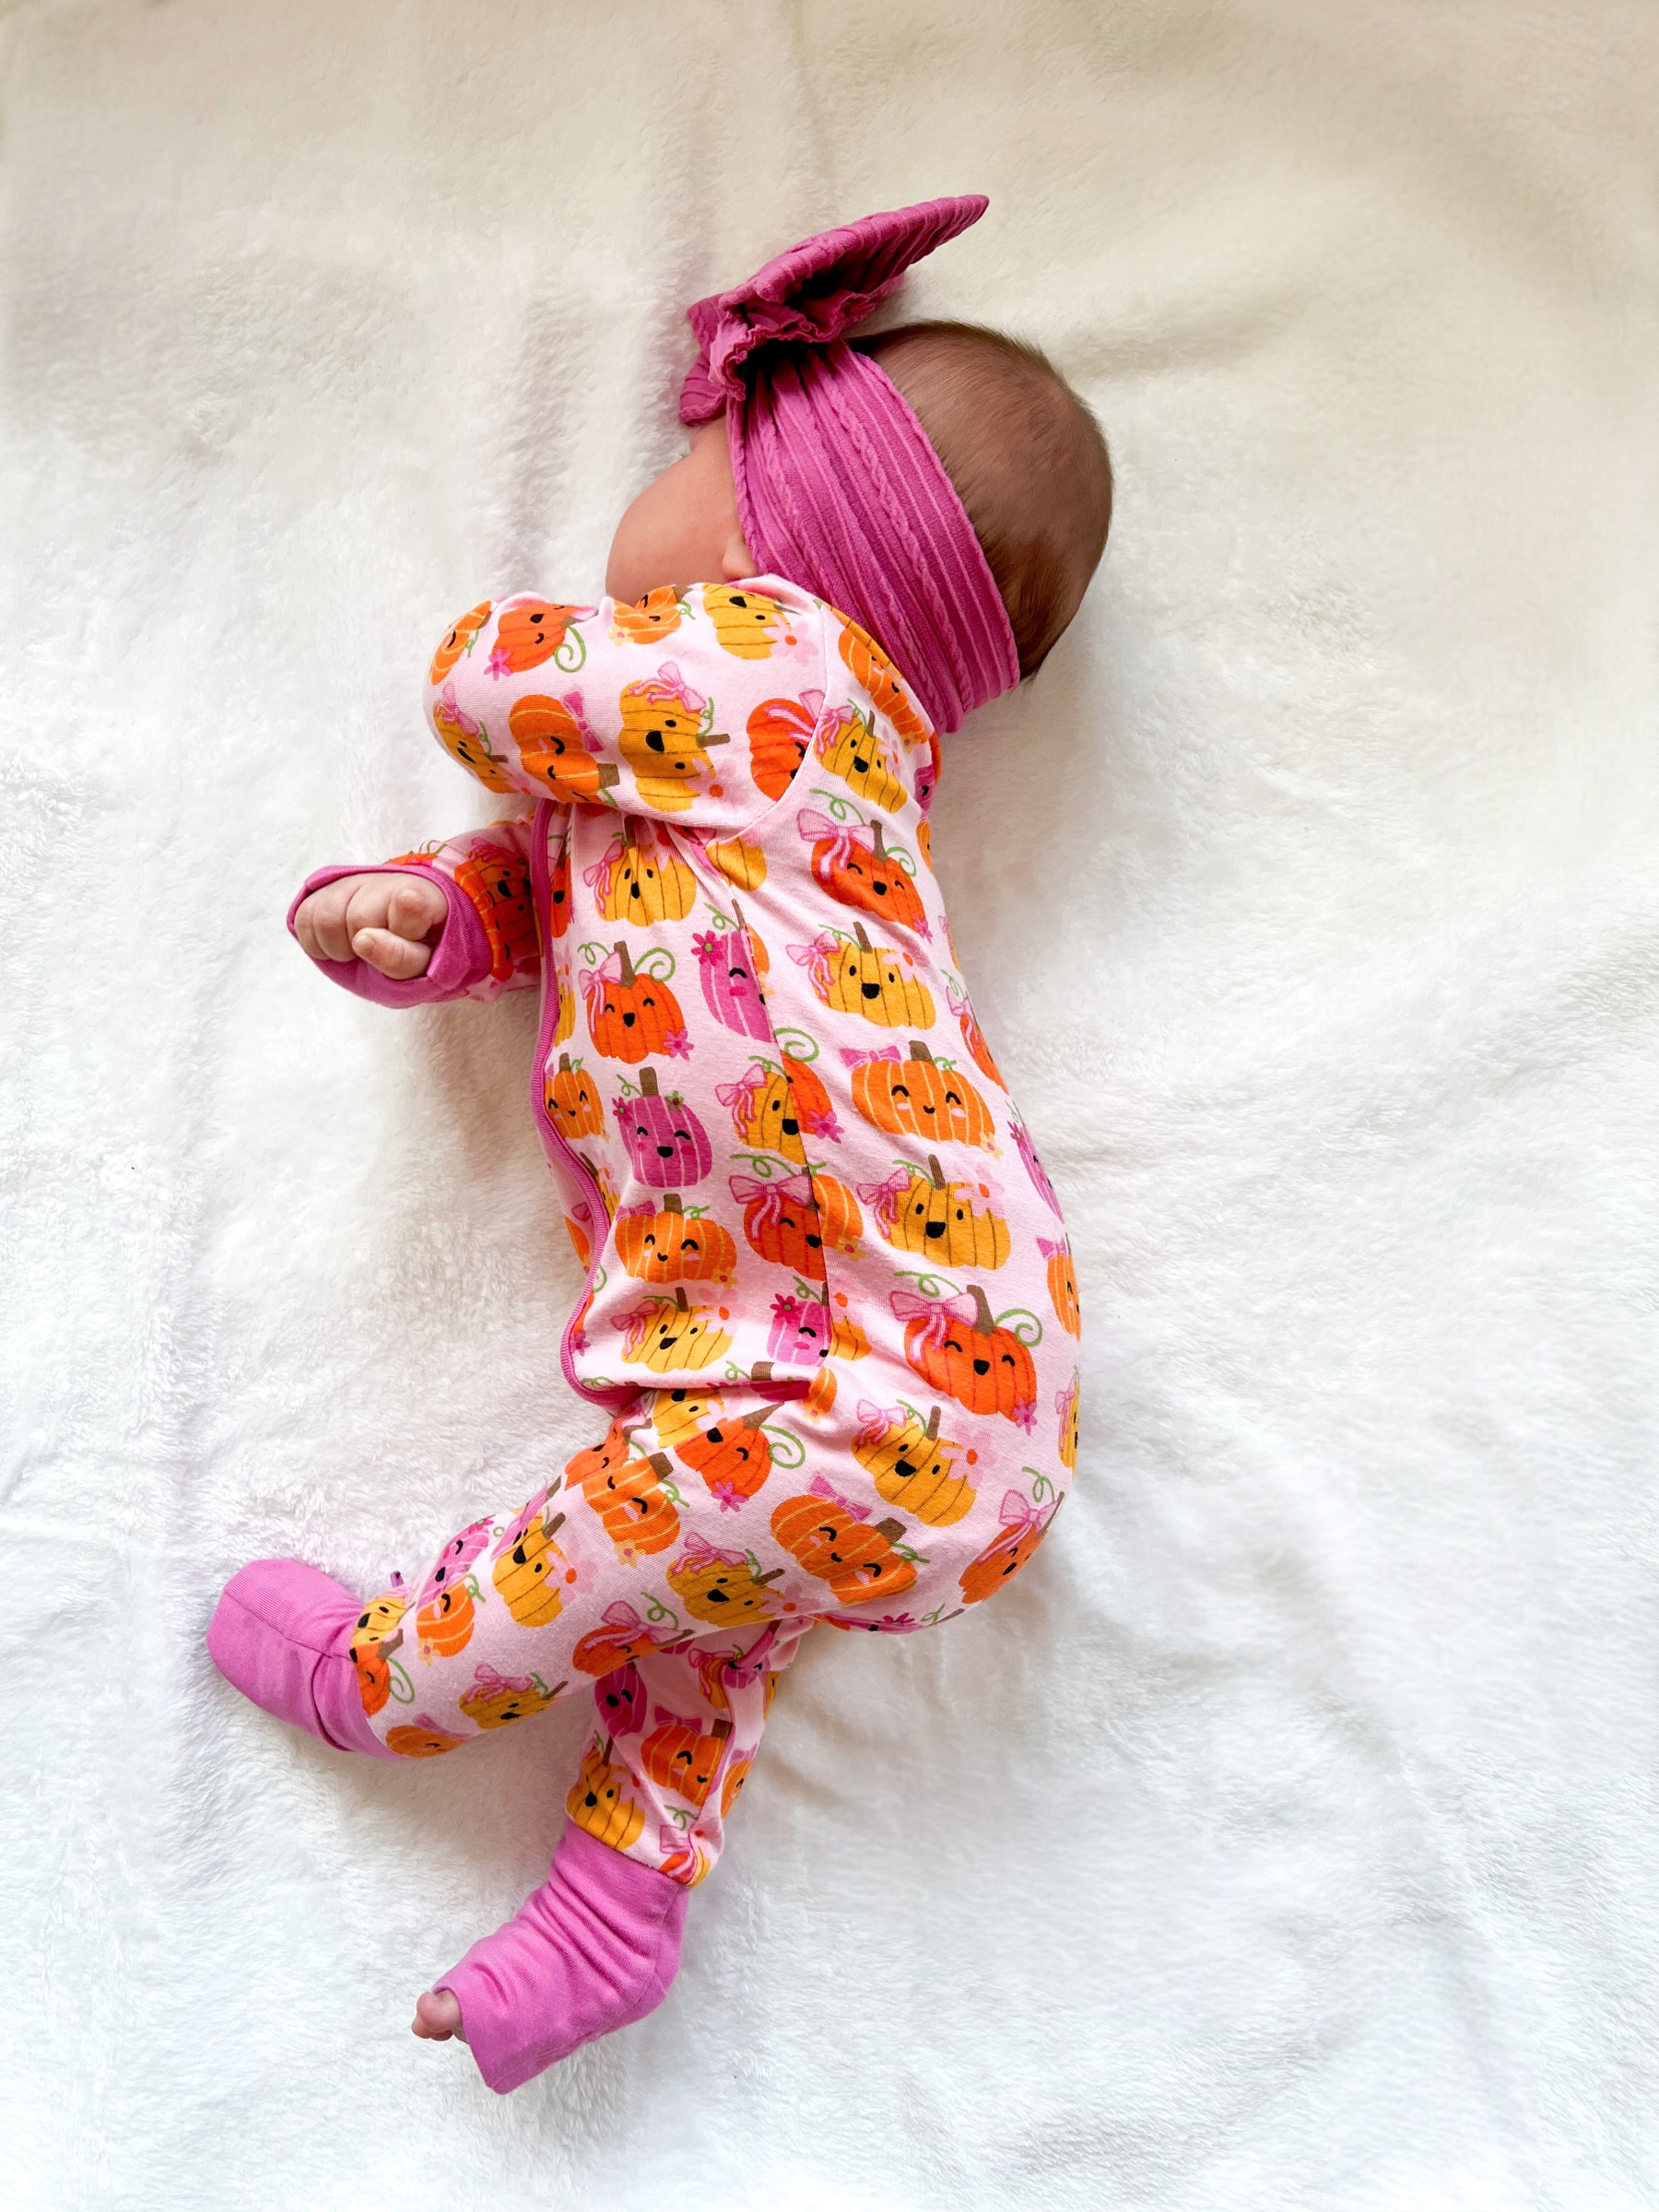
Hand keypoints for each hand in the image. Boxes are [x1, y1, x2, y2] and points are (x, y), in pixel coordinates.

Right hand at [294, 873, 448, 979]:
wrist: (402, 936)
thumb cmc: (418, 952)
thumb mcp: (425, 967)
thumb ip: (403, 959)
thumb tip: (363, 941)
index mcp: (426, 896)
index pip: (409, 902)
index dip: (404, 922)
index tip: (414, 934)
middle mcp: (387, 879)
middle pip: (358, 917)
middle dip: (364, 948)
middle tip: (378, 955)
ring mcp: (354, 881)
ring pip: (325, 916)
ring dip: (336, 946)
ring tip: (356, 952)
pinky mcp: (325, 888)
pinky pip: (304, 916)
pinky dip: (315, 943)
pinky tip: (337, 945)